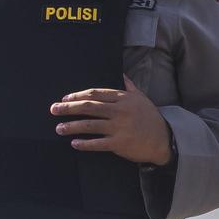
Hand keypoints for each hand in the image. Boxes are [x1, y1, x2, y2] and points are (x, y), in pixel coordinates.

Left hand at [50, 76, 172, 165]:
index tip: (65, 98)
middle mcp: (119, 111)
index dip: (78, 95)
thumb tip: (122, 74)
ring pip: (89, 125)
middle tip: (53, 109)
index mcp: (123, 98)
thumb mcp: (141, 98)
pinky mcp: (119, 143)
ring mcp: (119, 127)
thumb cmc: (150, 118)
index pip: (95, 94)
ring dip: (71, 126)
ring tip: (59, 128)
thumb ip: (129, 86)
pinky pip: (98, 144)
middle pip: (88, 107)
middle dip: (68, 108)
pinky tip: (74, 143)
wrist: (164, 139)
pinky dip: (84, 144)